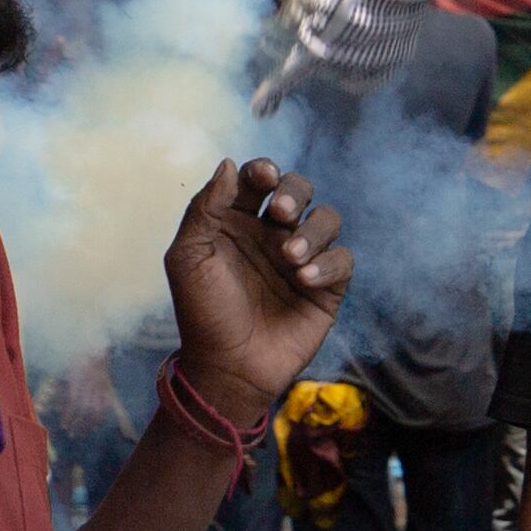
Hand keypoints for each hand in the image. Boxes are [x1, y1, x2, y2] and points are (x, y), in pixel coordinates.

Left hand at [162, 159, 350, 416]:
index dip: (264, 171)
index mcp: (236, 221)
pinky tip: (304, 279)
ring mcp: (301, 260)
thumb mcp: (188, 257)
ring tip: (290, 258)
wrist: (227, 368)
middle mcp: (272, 235)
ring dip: (312, 230)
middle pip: (299, 190)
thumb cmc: (202, 312)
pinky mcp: (326, 288)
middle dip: (294, 192)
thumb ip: (204, 208)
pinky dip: (328, 264)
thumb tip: (228, 163)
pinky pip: (342, 260)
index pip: (257, 180)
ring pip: (326, 219)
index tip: (262, 179)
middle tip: (280, 214)